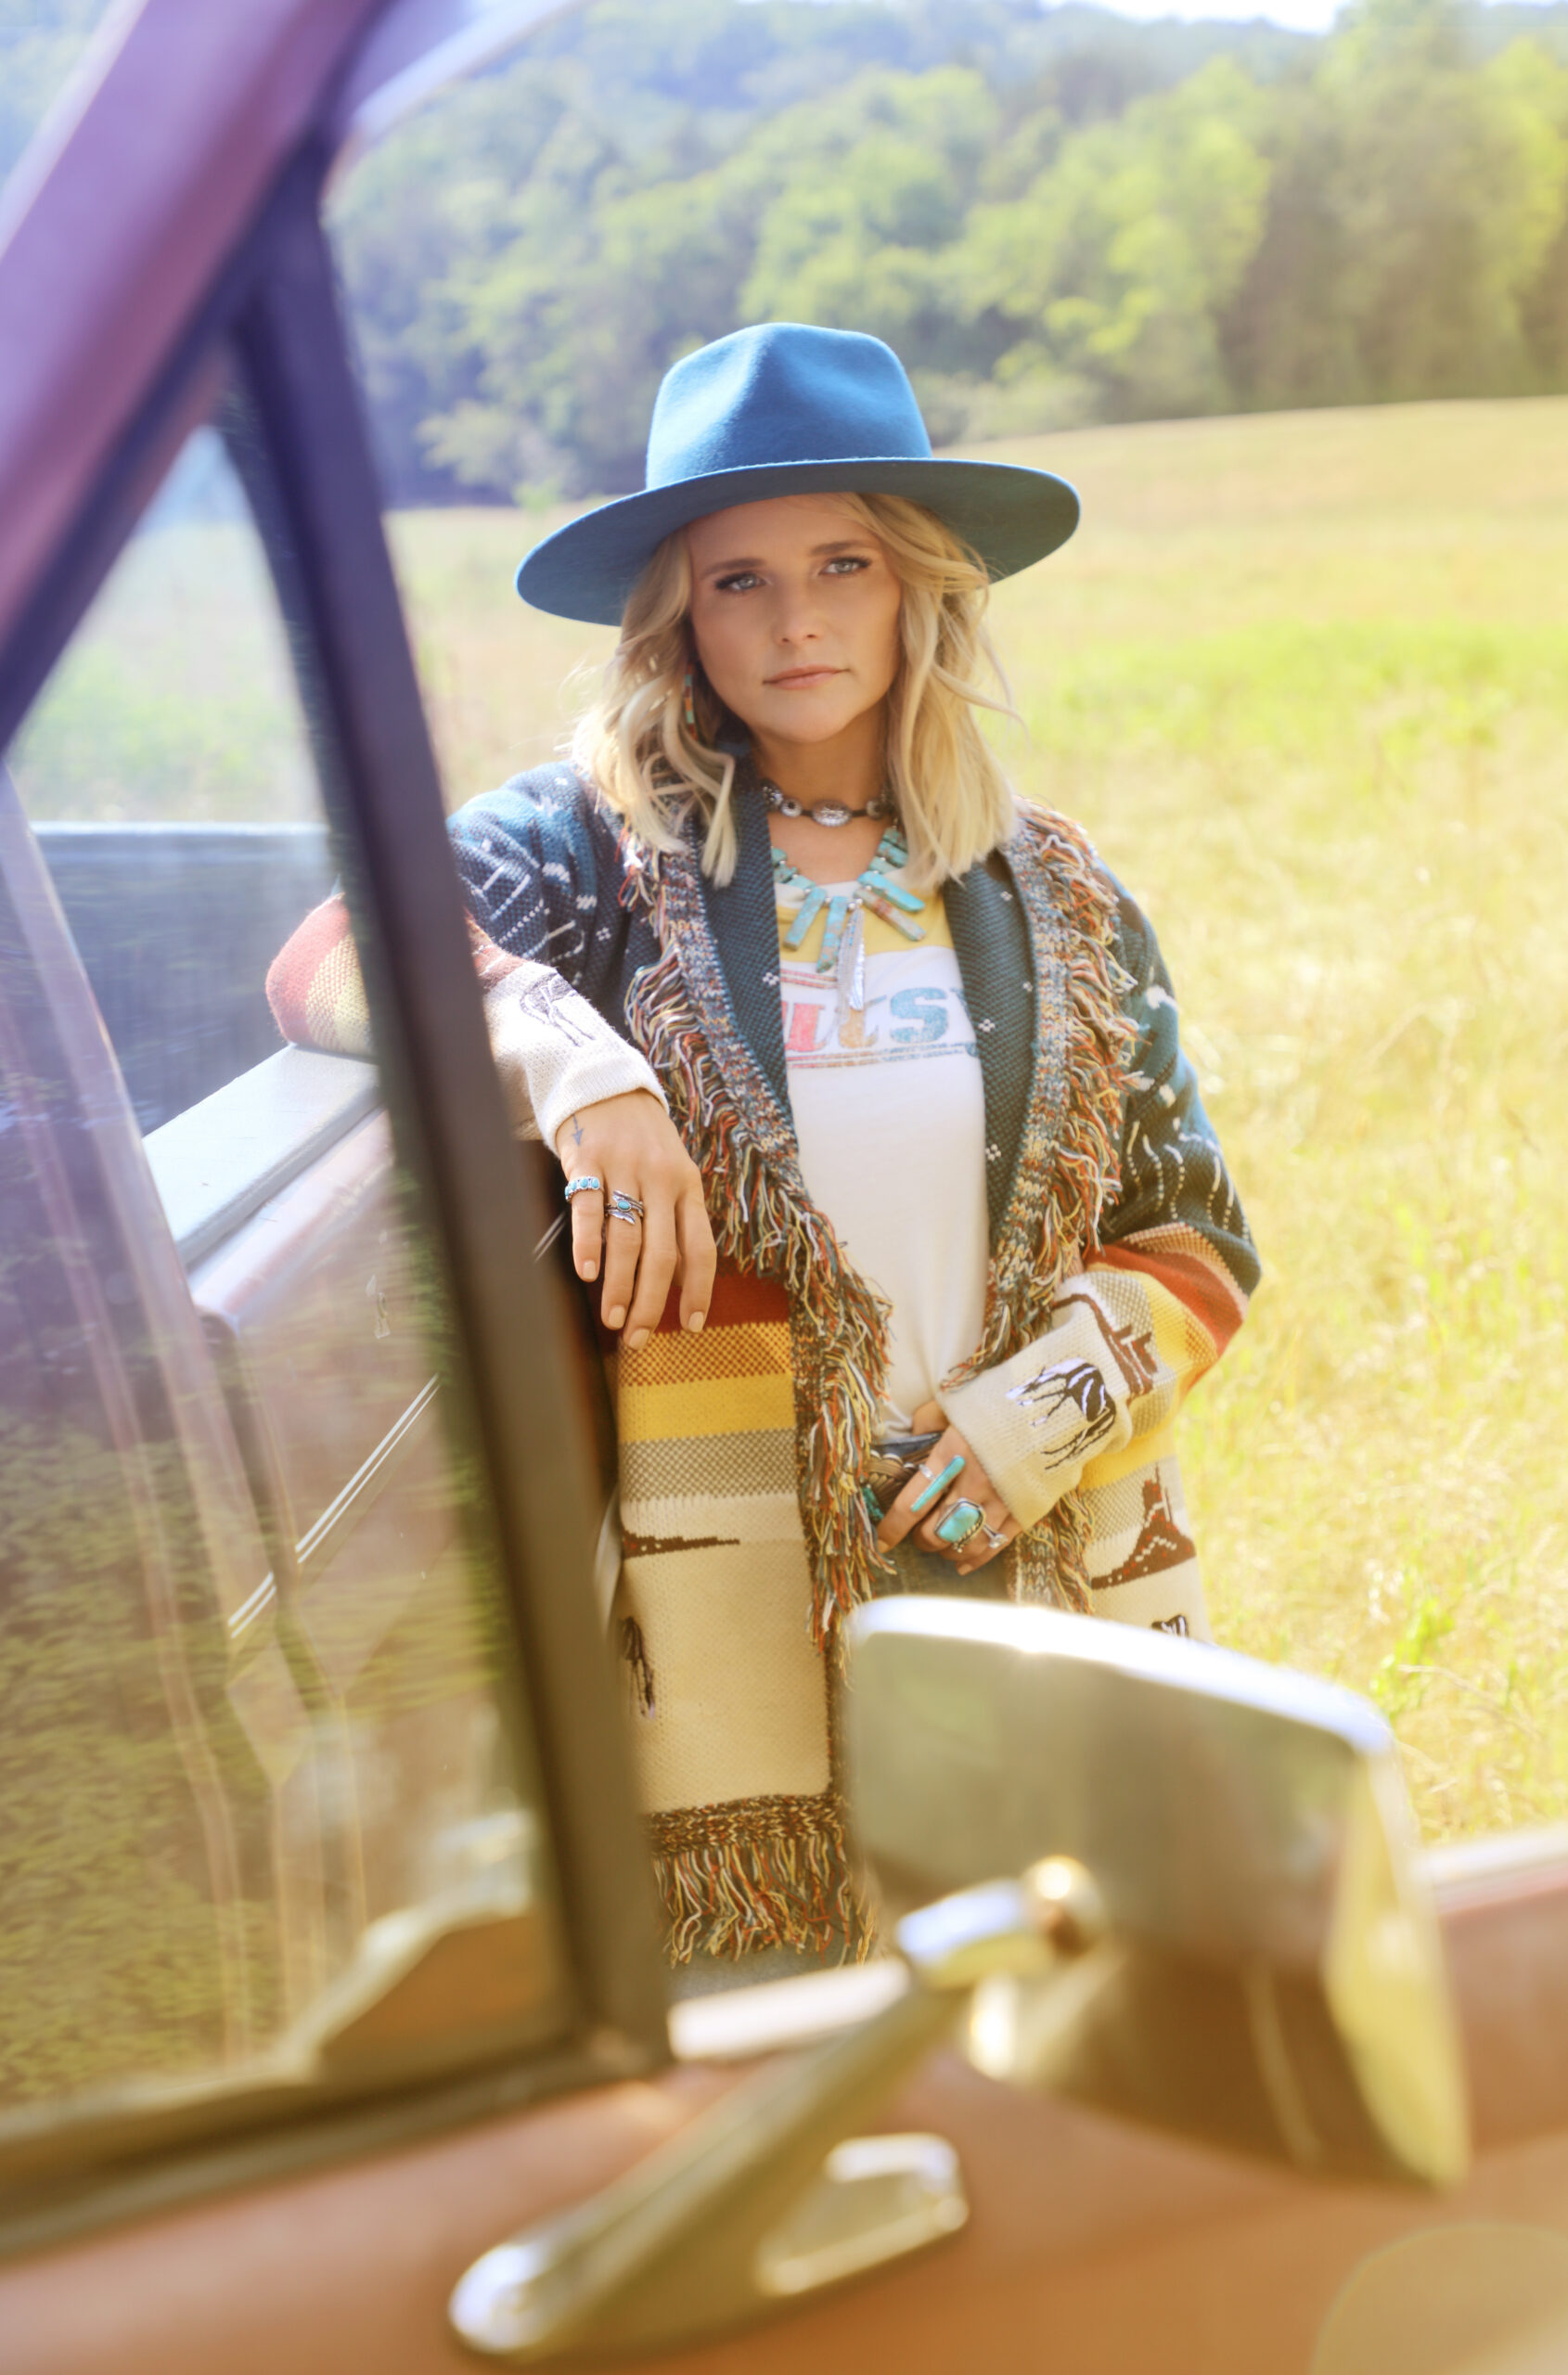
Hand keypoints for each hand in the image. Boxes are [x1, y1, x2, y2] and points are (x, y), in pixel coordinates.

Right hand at [555, 1090, 715, 1346]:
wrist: (606, 1085)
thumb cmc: (641, 1143)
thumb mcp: (672, 1175)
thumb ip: (677, 1224)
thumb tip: (683, 1283)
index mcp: (688, 1186)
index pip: (700, 1247)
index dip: (699, 1290)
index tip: (692, 1326)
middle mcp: (661, 1179)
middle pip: (662, 1253)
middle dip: (652, 1302)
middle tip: (638, 1338)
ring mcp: (625, 1168)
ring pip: (627, 1238)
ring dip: (619, 1285)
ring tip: (612, 1318)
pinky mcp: (589, 1159)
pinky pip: (589, 1208)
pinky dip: (589, 1244)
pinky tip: (586, 1273)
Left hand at [876, 1399, 1019, 1577]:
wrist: (1062, 1402)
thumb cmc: (1004, 1398)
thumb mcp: (958, 1400)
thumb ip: (929, 1420)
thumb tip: (912, 1436)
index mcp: (952, 1454)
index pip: (912, 1502)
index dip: (893, 1527)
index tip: (881, 1540)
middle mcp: (974, 1484)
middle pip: (936, 1531)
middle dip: (920, 1539)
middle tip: (918, 1535)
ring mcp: (1002, 1501)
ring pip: (964, 1544)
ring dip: (946, 1552)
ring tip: (941, 1548)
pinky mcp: (1026, 1510)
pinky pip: (996, 1545)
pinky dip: (976, 1559)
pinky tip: (963, 1564)